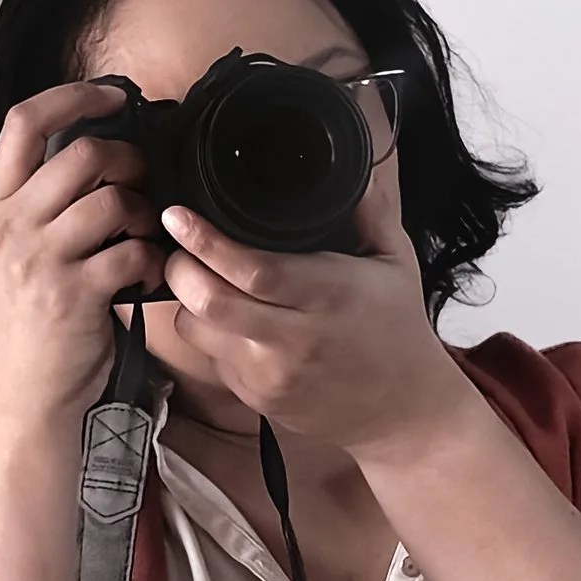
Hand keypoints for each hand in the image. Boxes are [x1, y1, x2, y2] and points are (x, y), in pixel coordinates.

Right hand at [0, 82, 165, 428]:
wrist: (25, 402)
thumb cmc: (31, 332)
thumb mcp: (16, 259)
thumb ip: (41, 209)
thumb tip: (96, 162)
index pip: (24, 122)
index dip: (72, 96)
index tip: (110, 96)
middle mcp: (11, 228)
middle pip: (83, 153)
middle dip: (129, 161)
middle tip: (144, 185)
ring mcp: (40, 260)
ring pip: (114, 200)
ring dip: (146, 215)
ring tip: (147, 239)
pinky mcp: (75, 295)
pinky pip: (133, 253)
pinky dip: (153, 264)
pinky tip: (146, 280)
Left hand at [152, 142, 466, 457]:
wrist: (404, 411)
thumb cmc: (398, 331)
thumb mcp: (396, 262)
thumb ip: (372, 212)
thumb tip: (357, 169)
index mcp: (328, 295)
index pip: (252, 269)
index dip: (206, 242)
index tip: (178, 215)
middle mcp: (294, 339)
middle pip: (209, 301)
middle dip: (179, 267)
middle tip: (176, 244)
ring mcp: (271, 374)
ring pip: (196, 331)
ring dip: (186, 301)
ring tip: (197, 278)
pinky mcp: (257, 398)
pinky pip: (211, 358)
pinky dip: (208, 332)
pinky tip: (227, 316)